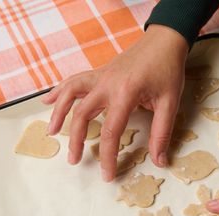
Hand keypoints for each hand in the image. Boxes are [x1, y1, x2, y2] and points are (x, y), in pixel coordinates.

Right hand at [43, 25, 188, 181]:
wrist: (164, 39)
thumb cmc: (168, 69)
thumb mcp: (170, 102)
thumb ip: (162, 132)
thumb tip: (159, 161)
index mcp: (125, 93)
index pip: (111, 131)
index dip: (107, 156)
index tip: (106, 174)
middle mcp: (107, 83)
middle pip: (82, 114)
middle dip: (76, 140)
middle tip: (74, 160)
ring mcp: (100, 76)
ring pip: (71, 94)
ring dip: (59, 113)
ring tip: (51, 132)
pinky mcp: (99, 73)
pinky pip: (74, 82)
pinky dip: (60, 91)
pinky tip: (48, 101)